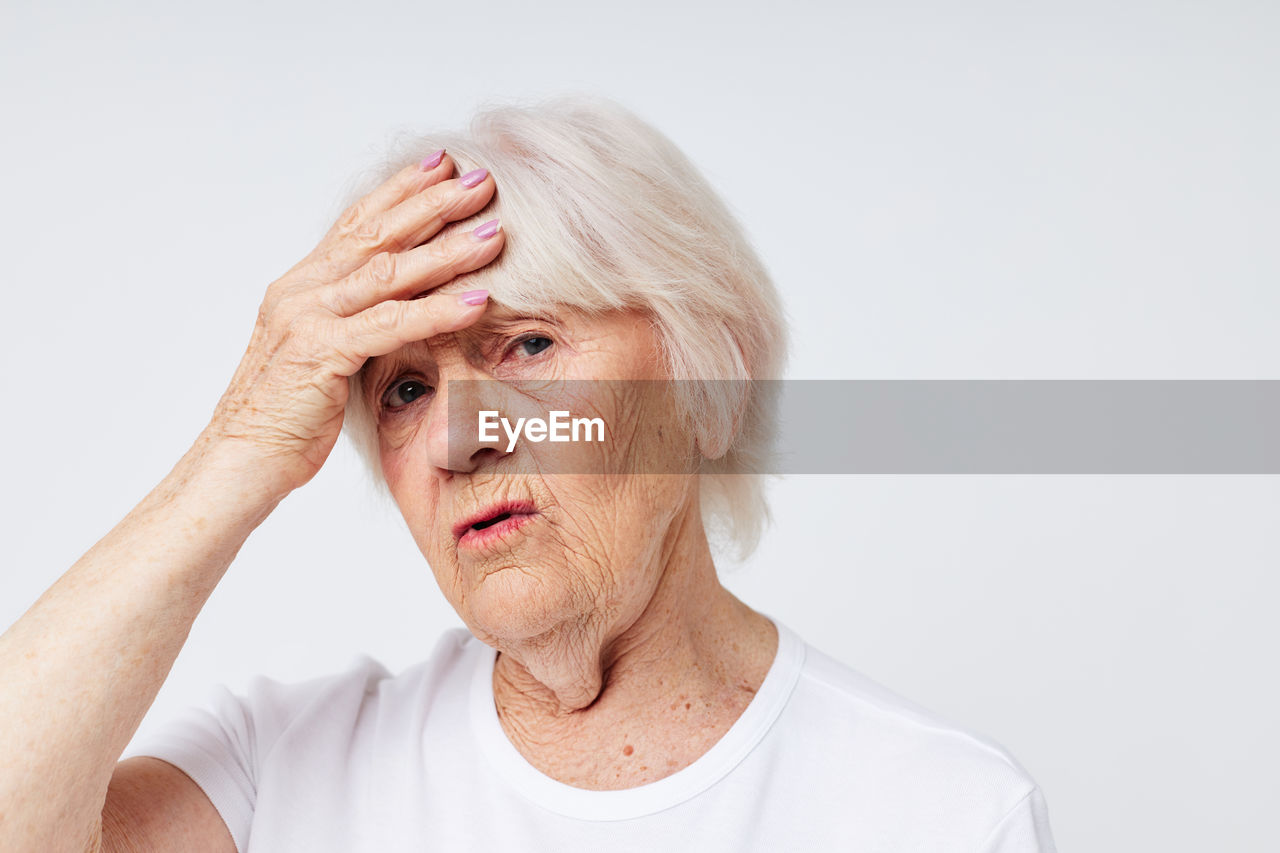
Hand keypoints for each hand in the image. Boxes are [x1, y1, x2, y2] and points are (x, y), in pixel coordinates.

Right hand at [202, 152, 502, 497]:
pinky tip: (477, 300)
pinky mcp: (319, 353)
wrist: (240, 458)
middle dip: (433, 203)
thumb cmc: (286, 414)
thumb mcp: (321, 354)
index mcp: (301, 285)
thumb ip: (351, 321)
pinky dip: (436, 311)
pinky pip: (390, 325)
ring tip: (495, 234)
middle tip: (482, 179)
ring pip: (389, 272)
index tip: (443, 164)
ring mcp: (307, 318)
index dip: (401, 190)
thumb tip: (395, 304)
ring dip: (447, 250)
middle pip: (377, 233)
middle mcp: (301, 290)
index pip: (357, 222)